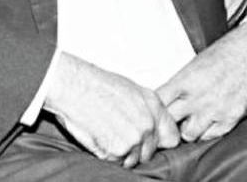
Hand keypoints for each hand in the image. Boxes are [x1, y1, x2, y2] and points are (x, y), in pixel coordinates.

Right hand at [44, 52, 180, 167]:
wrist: (74, 87)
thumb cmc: (96, 84)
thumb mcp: (131, 90)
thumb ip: (147, 109)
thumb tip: (152, 124)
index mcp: (154, 107)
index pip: (172, 138)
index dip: (159, 142)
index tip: (149, 142)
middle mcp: (148, 124)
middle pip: (150, 152)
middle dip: (136, 149)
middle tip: (117, 133)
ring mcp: (134, 139)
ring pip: (133, 160)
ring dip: (121, 153)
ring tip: (106, 132)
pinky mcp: (118, 150)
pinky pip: (116, 161)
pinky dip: (106, 154)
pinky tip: (98, 136)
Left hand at [156, 21, 246, 142]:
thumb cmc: (226, 52)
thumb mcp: (195, 63)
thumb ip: (180, 83)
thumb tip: (166, 98)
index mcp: (186, 80)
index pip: (158, 102)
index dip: (154, 108)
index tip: (155, 108)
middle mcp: (198, 97)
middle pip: (170, 121)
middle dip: (168, 121)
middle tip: (170, 120)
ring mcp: (215, 110)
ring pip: (188, 135)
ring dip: (186, 130)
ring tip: (190, 121)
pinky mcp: (231, 118)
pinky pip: (211, 136)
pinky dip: (206, 132)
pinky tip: (207, 122)